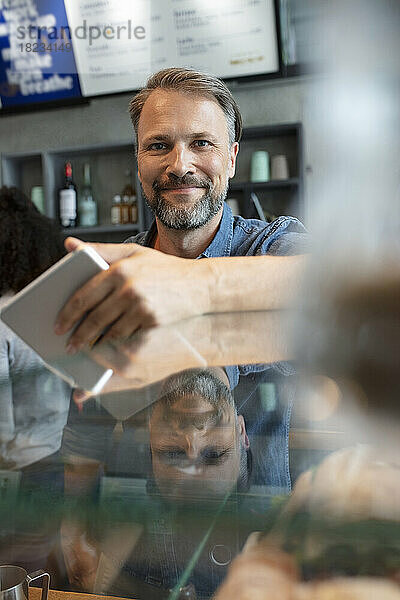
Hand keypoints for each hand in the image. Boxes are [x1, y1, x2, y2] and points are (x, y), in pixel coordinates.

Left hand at [54, 237, 210, 353]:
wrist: (201, 286)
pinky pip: (126, 339)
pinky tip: (107, 350)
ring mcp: (141, 307)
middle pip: (93, 318)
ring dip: (93, 345)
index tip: (58, 325)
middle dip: (78, 335)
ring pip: (109, 332)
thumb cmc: (165, 269)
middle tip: (68, 345)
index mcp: (119, 270)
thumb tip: (68, 244)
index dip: (68, 314)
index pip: (84, 296)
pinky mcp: (153, 322)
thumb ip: (100, 250)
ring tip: (85, 349)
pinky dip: (113, 347)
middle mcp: (128, 288)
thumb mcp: (133, 253)